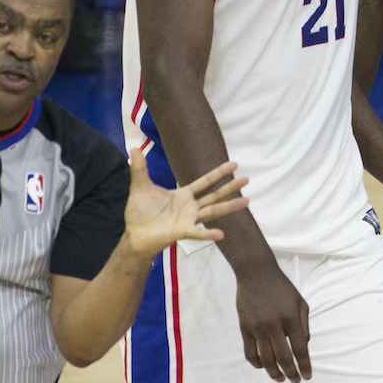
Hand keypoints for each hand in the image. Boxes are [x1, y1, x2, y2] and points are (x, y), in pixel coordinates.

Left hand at [122, 149, 249, 257]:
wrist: (133, 234)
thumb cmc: (139, 212)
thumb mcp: (140, 186)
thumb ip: (140, 168)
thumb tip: (134, 147)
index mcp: (184, 195)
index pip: (205, 182)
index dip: (219, 173)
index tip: (234, 163)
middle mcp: (190, 207)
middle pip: (215, 195)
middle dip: (230, 187)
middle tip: (248, 179)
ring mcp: (188, 219)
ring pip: (213, 211)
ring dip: (229, 207)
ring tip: (247, 201)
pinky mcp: (181, 232)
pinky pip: (197, 232)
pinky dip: (209, 234)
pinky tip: (221, 234)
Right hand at [236, 264, 311, 382]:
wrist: (256, 273)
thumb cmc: (282, 288)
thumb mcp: (300, 302)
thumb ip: (304, 325)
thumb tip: (304, 346)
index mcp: (291, 317)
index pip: (300, 348)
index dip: (304, 365)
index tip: (307, 377)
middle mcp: (274, 324)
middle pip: (283, 358)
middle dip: (291, 373)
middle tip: (295, 381)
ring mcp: (258, 327)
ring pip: (266, 359)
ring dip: (274, 373)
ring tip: (280, 378)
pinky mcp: (245, 328)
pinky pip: (250, 353)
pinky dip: (257, 364)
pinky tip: (264, 367)